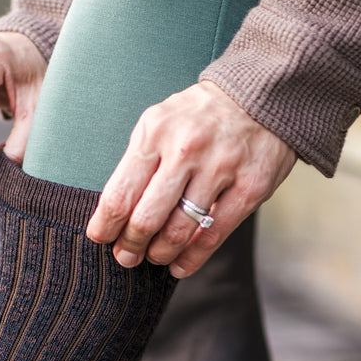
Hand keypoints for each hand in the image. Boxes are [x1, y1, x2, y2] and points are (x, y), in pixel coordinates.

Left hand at [86, 80, 295, 276]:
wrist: (260, 95)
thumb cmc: (198, 116)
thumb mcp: (159, 122)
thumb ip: (138, 162)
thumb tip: (113, 212)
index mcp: (155, 133)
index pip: (120, 193)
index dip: (105, 226)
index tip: (100, 238)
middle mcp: (186, 150)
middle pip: (146, 218)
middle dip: (130, 245)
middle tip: (125, 257)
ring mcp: (220, 168)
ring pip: (178, 231)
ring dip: (159, 253)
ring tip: (153, 257)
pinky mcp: (249, 186)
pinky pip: (213, 234)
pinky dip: (192, 258)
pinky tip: (179, 266)